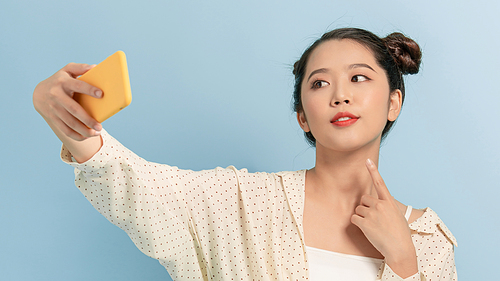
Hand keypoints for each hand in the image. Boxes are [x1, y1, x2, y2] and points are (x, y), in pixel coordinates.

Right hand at [33, 63, 102, 140]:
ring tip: (96, 133)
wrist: (39, 93)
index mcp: (63, 82)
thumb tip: (95, 67)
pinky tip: (86, 136)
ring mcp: (53, 108)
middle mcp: (57, 96)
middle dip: (87, 119)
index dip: (89, 89)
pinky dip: (76, 135)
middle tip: (100, 126)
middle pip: (74, 110)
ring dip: (83, 130)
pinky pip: (64, 129)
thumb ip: (80, 68)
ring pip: (69, 123)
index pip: (77, 85)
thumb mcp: (67, 70)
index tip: (101, 94)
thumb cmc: (60, 80)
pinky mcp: (52, 118)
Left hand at [351, 159, 417, 277]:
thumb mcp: (398, 216)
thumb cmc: (400, 235)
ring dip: (362, 216)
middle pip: (364, 199)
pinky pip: (354, 218)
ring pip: (358, 209)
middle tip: (373, 218)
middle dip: (365, 207)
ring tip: (373, 226)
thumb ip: (387, 207)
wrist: (399, 249)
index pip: (380, 183)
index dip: (373, 171)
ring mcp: (372, 214)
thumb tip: (379, 204)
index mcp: (389, 203)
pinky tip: (367, 230)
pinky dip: (358, 223)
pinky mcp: (365, 223)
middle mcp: (380, 205)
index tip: (367, 161)